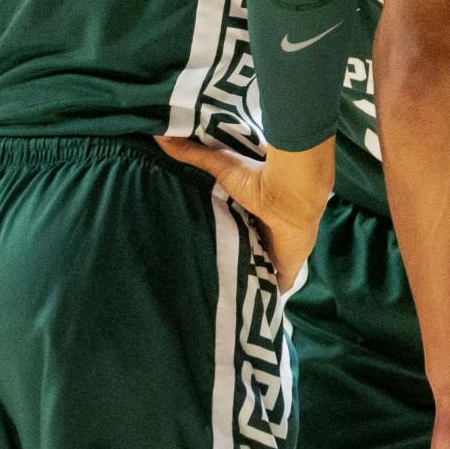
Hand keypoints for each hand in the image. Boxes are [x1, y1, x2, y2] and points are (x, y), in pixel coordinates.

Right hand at [156, 136, 329, 293]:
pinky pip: (275, 291)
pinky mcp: (286, 271)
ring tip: (224, 307)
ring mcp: (275, 256)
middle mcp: (263, 236)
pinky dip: (268, 299)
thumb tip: (160, 134)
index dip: (222, 243)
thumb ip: (193, 155)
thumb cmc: (257, 179)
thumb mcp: (221, 166)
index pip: (234, 233)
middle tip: (208, 285)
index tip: (202, 253)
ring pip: (258, 277)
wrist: (290, 192)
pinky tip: (256, 314)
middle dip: (233, 267)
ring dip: (248, 286)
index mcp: (250, 216)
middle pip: (245, 257)